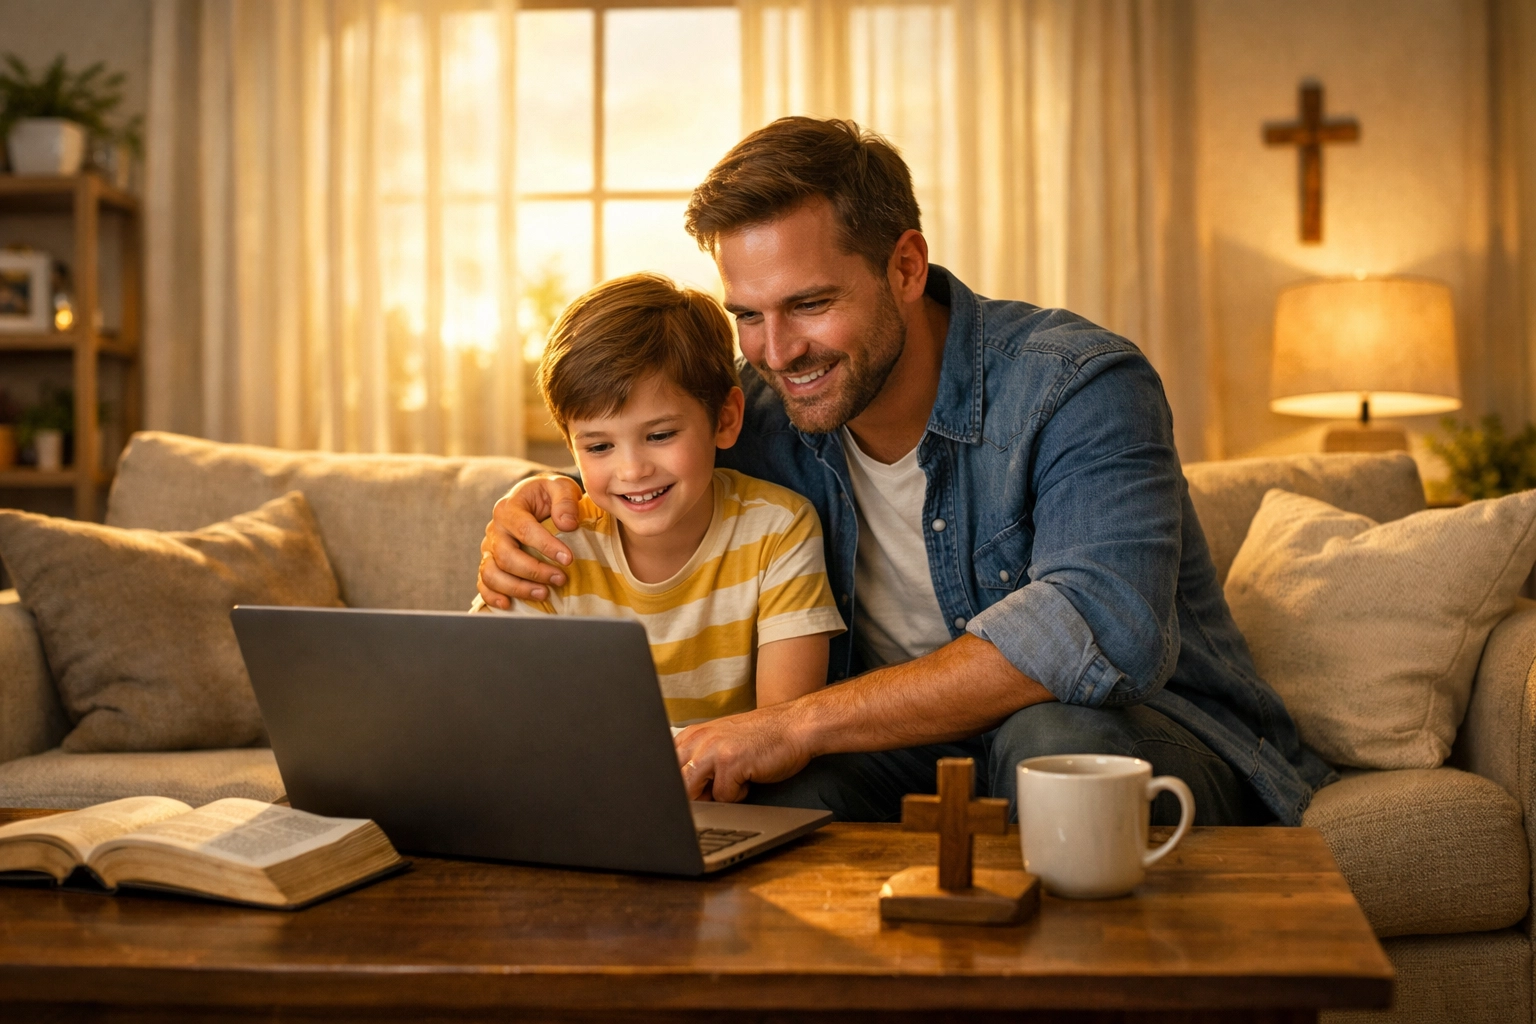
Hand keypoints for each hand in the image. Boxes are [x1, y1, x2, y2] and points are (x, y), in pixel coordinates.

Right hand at [477, 473, 583, 606]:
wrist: (535, 501)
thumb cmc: (548, 496)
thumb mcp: (560, 488)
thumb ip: (565, 501)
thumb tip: (567, 524)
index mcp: (509, 508)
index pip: (524, 529)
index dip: (546, 546)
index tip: (568, 559)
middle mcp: (495, 530)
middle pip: (506, 556)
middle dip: (534, 571)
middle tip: (560, 579)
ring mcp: (489, 548)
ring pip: (491, 573)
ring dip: (517, 587)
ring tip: (544, 593)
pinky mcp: (489, 563)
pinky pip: (483, 583)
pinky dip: (492, 596)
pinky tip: (509, 604)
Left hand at [674, 702, 815, 802]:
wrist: (796, 726)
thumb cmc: (763, 738)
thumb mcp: (723, 743)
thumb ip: (699, 761)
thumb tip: (683, 794)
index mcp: (692, 734)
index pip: (666, 769)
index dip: (676, 788)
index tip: (691, 792)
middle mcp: (698, 739)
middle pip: (676, 784)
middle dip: (694, 795)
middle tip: (718, 788)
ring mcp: (713, 749)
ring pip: (692, 791)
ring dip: (714, 795)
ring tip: (734, 780)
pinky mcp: (730, 762)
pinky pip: (723, 798)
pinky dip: (739, 795)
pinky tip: (750, 777)